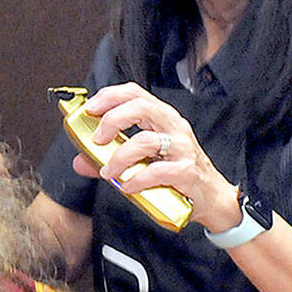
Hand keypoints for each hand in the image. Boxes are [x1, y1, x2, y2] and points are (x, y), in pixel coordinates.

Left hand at [71, 83, 242, 232]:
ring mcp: (182, 148)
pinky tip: (127, 186)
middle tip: (97, 139)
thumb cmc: (177, 174)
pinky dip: (136, 180)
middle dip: (113, 120)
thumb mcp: (144, 160)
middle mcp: (174, 127)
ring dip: (120, 157)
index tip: (90, 108)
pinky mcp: (187, 171)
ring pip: (146, 141)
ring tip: (109, 172)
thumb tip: (81, 161)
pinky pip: (157, 172)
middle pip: (141, 107)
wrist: (211, 198)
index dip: (110, 96)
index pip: (135, 93)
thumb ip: (111, 158)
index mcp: (162, 118)